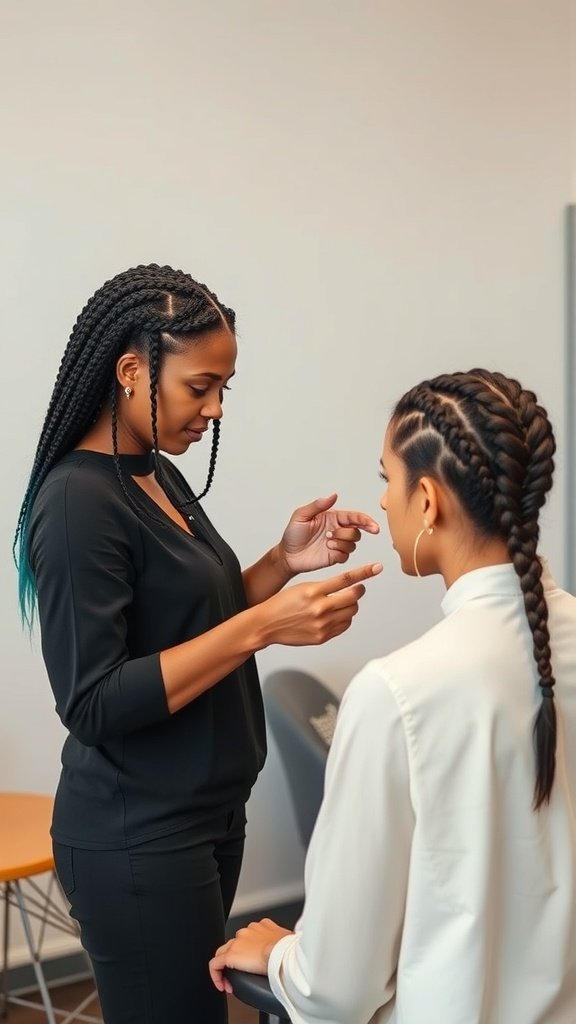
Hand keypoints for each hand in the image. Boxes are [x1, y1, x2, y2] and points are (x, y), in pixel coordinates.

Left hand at [209, 918, 293, 992]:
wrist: (282, 952)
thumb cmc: (289, 949)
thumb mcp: (288, 944)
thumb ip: (283, 945)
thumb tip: (290, 955)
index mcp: (263, 926)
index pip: (250, 936)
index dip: (249, 952)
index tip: (254, 964)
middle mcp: (248, 931)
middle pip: (236, 944)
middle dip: (237, 959)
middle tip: (242, 974)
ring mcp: (238, 942)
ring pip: (224, 953)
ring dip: (226, 968)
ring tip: (231, 982)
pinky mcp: (230, 955)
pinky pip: (215, 964)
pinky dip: (216, 975)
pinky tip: (223, 986)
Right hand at [260, 561, 382, 646]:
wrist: (267, 624)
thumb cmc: (282, 604)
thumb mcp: (302, 587)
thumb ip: (324, 588)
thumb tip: (347, 588)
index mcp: (313, 591)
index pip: (345, 579)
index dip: (364, 573)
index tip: (377, 568)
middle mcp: (319, 608)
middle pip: (353, 597)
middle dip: (358, 591)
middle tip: (357, 589)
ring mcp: (322, 624)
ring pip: (351, 612)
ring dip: (351, 606)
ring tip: (341, 603)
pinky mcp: (322, 636)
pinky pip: (344, 626)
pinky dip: (345, 619)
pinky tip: (336, 615)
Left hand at [279, 494, 379, 574]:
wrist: (288, 555)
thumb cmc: (293, 534)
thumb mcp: (301, 516)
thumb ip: (318, 505)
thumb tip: (333, 495)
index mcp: (333, 518)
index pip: (355, 517)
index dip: (366, 521)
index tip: (374, 527)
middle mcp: (338, 530)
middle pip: (356, 531)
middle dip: (346, 533)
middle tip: (329, 535)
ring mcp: (338, 544)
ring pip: (353, 544)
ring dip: (341, 543)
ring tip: (326, 542)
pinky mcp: (336, 556)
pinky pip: (347, 556)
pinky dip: (339, 553)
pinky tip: (328, 550)